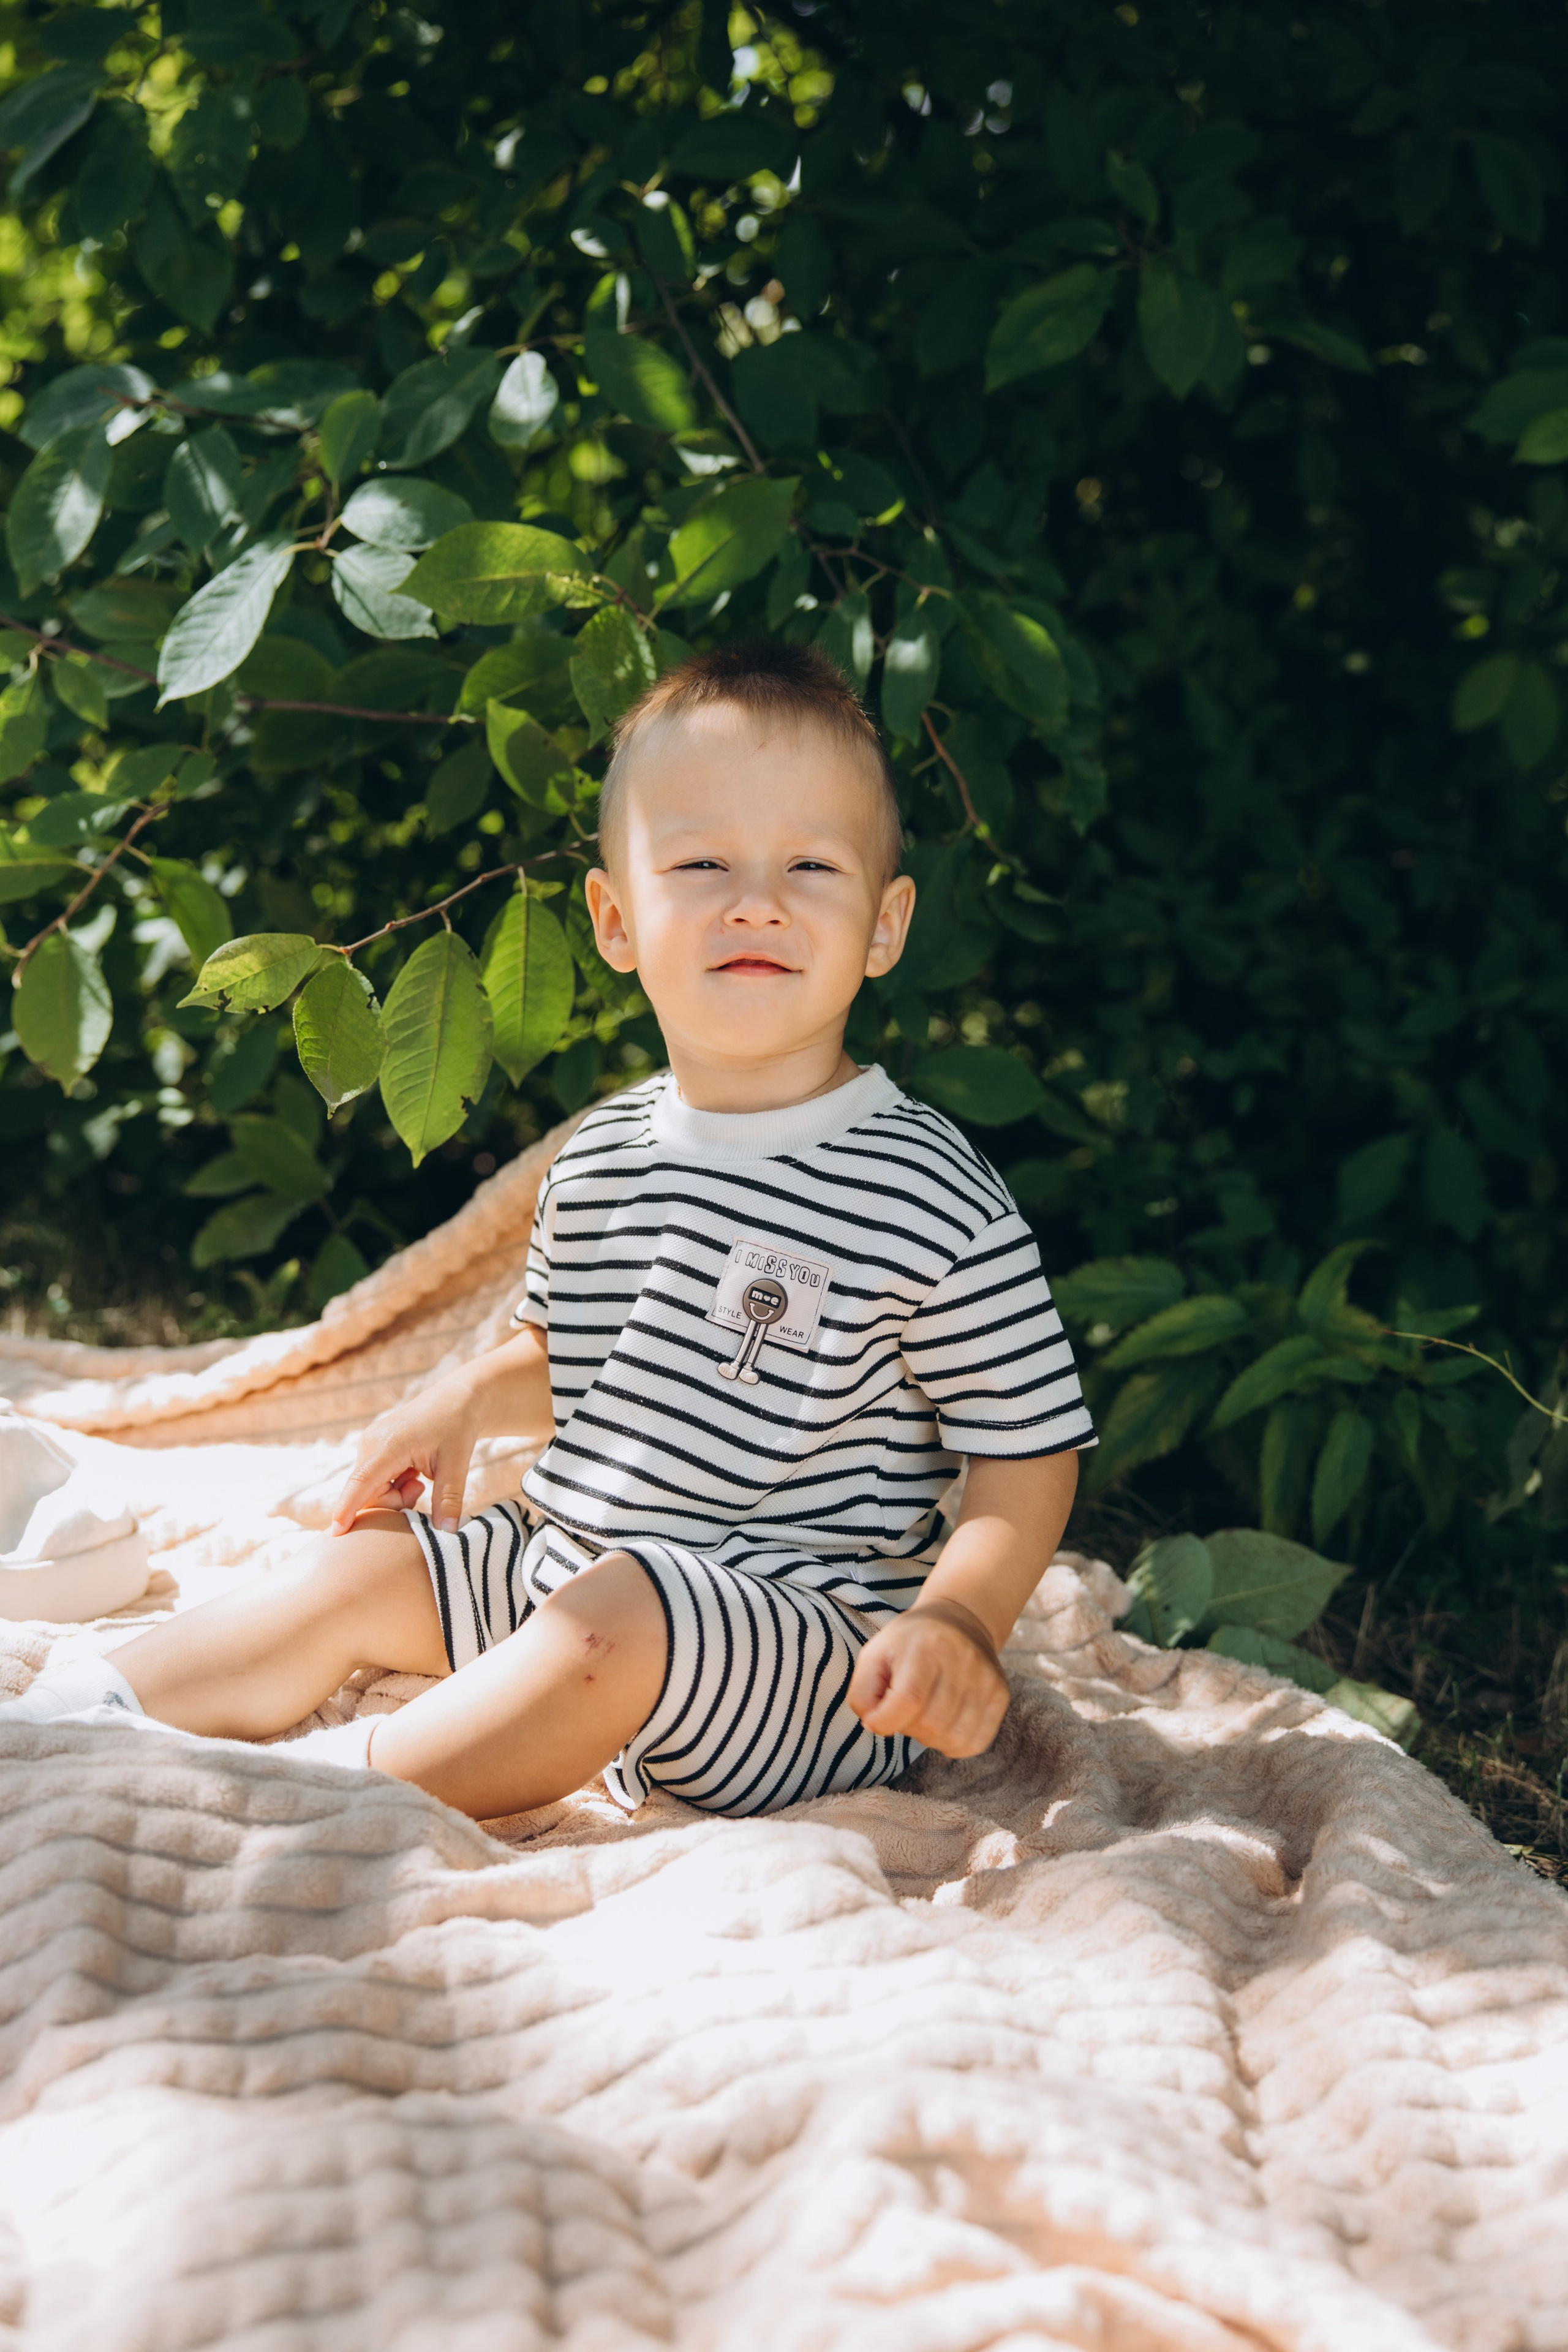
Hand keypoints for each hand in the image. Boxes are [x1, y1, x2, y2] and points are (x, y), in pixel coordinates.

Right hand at [328, 1374, 482, 1535]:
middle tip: (422, 1489)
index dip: (347, 1509)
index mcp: (389, 1445)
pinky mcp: (374, 1449)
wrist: (457, 1398)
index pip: (361, 1483)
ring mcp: (370, 1445)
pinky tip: (414, 1474)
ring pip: (373, 1490)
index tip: (335, 1533)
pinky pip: (376, 1481)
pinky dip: (395, 1486)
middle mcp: (371, 1444)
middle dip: (395, 1503)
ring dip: (396, 1495)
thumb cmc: (457, 1426)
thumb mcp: (457, 1464)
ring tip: (421, 1479)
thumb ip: (448, 1499)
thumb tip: (447, 1533)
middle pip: (370, 1494)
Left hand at [847, 1600, 1010, 1757]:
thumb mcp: (874, 1655)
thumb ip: (862, 1693)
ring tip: (924, 1716)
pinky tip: (944, 1726)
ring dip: (930, 1738)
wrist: (959, 1620)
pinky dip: (953, 1745)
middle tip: (904, 1711)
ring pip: (953, 1738)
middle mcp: (962, 1659)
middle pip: (931, 1723)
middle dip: (908, 1727)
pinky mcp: (1001, 1694)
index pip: (908, 1699)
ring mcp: (986, 1678)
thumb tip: (874, 1725)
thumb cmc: (909, 1643)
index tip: (876, 1720)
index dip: (886, 1721)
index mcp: (925, 1645)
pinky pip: (976, 1743)